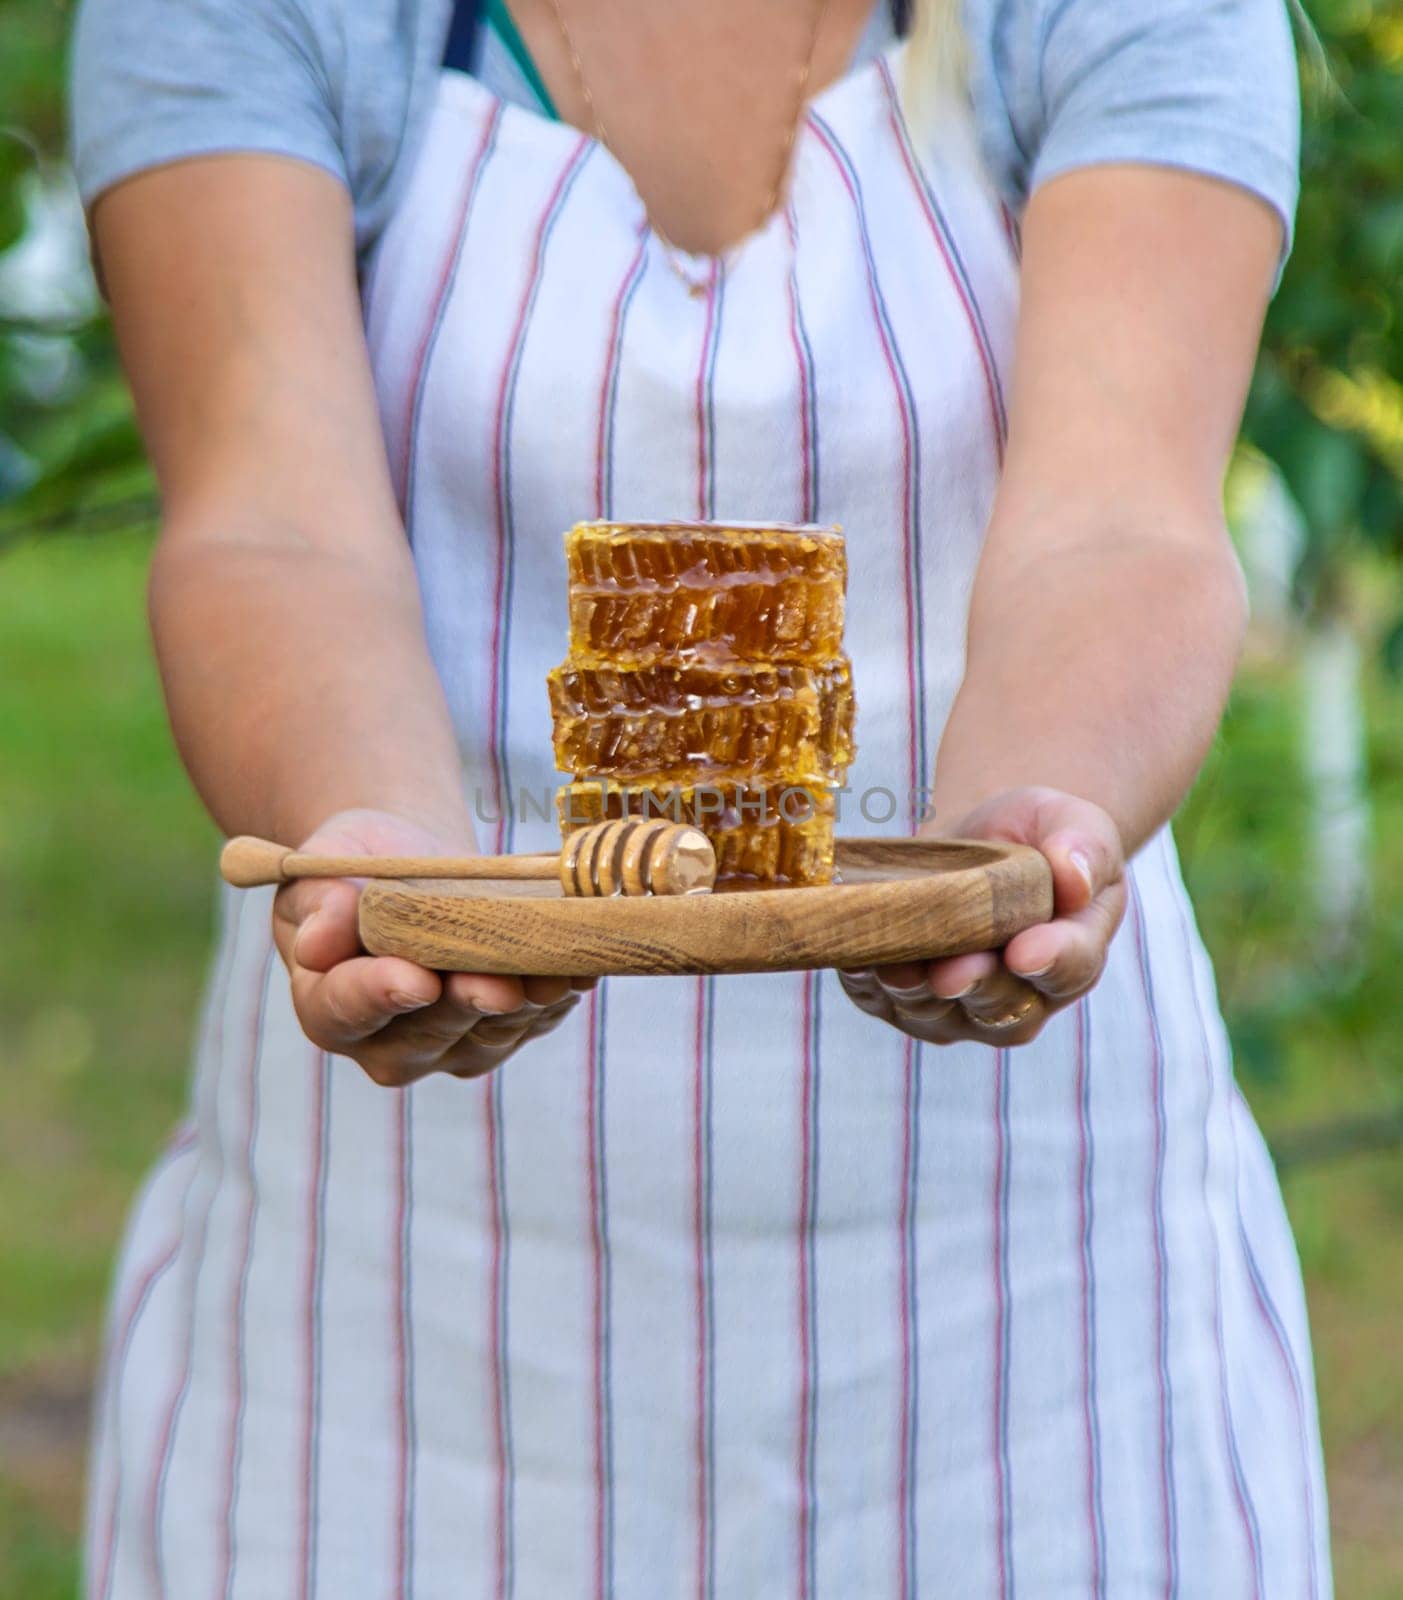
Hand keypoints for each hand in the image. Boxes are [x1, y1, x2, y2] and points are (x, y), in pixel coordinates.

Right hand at [271, 808, 591, 1084]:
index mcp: (326, 1005)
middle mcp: (387, 1043)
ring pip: (491, 1033)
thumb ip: (318, 903)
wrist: (411, 870)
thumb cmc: (355, 869)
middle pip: (429, 1031)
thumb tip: (318, 943)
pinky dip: (559, 992)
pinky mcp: (505, 1034)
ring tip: (551, 971)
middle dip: (467, 1004)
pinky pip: (536, 1021)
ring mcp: (452, 1046)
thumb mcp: (322, 868)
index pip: (345, 1010)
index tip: (415, 980)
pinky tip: (579, 965)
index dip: (380, 995)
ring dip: (525, 1002)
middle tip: (497, 984)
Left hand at [838, 787, 1125, 1046]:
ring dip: (915, 992)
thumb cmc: (1034, 834)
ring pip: (937, 1014)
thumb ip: (1083, 846)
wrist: (978, 840)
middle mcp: (1021, 997)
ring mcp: (960, 1009)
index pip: (1070, 968)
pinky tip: (855, 957)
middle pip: (999, 1007)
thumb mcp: (1070, 822)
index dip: (1051, 962)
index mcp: (1073, 953)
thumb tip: (1073, 878)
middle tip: (953, 971)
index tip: (1025, 951)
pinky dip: (867, 983)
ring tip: (897, 965)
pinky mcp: (903, 1003)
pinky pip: (882, 1002)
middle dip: (973, 986)